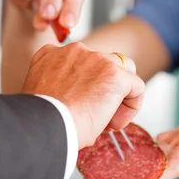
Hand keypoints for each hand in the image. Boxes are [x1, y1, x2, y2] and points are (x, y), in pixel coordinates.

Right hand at [22, 42, 144, 148]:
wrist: (43, 127)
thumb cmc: (41, 121)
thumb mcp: (43, 95)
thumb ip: (60, 87)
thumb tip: (77, 101)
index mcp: (51, 54)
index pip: (80, 62)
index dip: (85, 85)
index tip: (78, 107)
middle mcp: (75, 51)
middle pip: (104, 65)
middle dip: (104, 90)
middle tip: (95, 116)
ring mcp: (97, 59)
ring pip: (124, 72)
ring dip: (120, 96)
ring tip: (108, 120)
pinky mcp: (115, 74)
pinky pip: (137, 87)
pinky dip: (132, 107)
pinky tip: (115, 123)